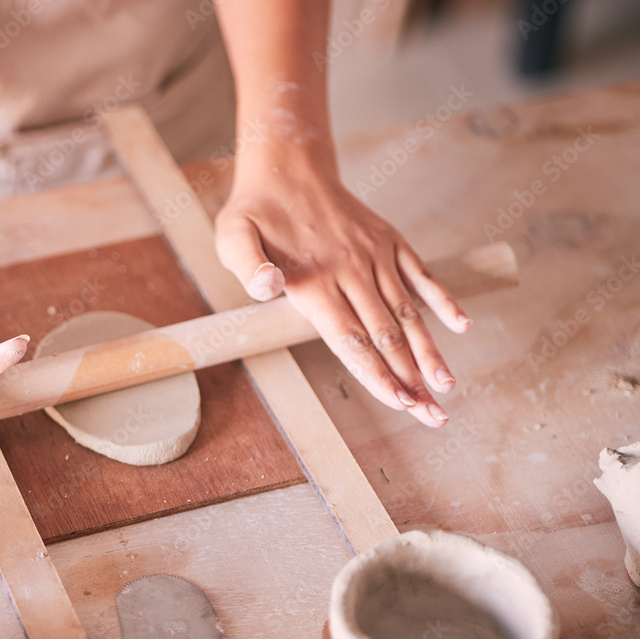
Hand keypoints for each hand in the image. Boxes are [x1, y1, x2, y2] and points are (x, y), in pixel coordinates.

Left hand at [215, 152, 469, 426]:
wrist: (288, 165)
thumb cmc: (256, 212)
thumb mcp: (233, 237)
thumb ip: (247, 267)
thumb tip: (267, 288)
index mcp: (314, 280)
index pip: (351, 338)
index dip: (376, 374)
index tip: (400, 403)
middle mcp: (350, 270)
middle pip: (386, 335)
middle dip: (411, 379)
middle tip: (434, 417)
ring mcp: (374, 255)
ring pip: (407, 311)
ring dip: (429, 351)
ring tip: (447, 387)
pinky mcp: (389, 241)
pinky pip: (421, 274)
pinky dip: (442, 299)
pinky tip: (461, 325)